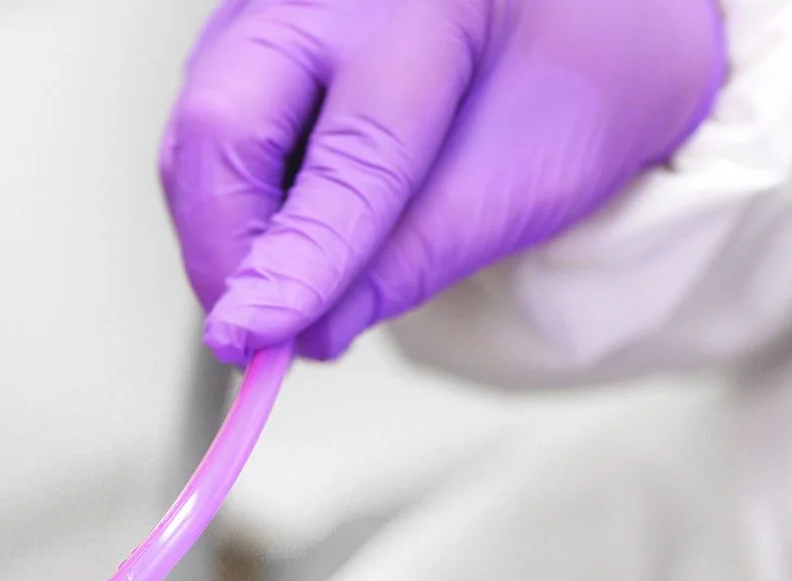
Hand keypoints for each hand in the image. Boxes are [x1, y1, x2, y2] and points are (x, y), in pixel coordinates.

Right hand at [161, 0, 725, 361]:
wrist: (593, 14)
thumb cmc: (581, 74)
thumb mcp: (530, 177)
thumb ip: (416, 254)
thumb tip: (308, 329)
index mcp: (429, 2)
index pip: (349, 155)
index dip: (298, 259)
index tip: (261, 337)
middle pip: (221, 123)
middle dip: (223, 245)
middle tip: (251, 328)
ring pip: (198, 133)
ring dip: (225, 229)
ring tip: (286, 280)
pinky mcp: (248, 29)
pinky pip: (207, 127)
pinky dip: (233, 198)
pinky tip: (287, 227)